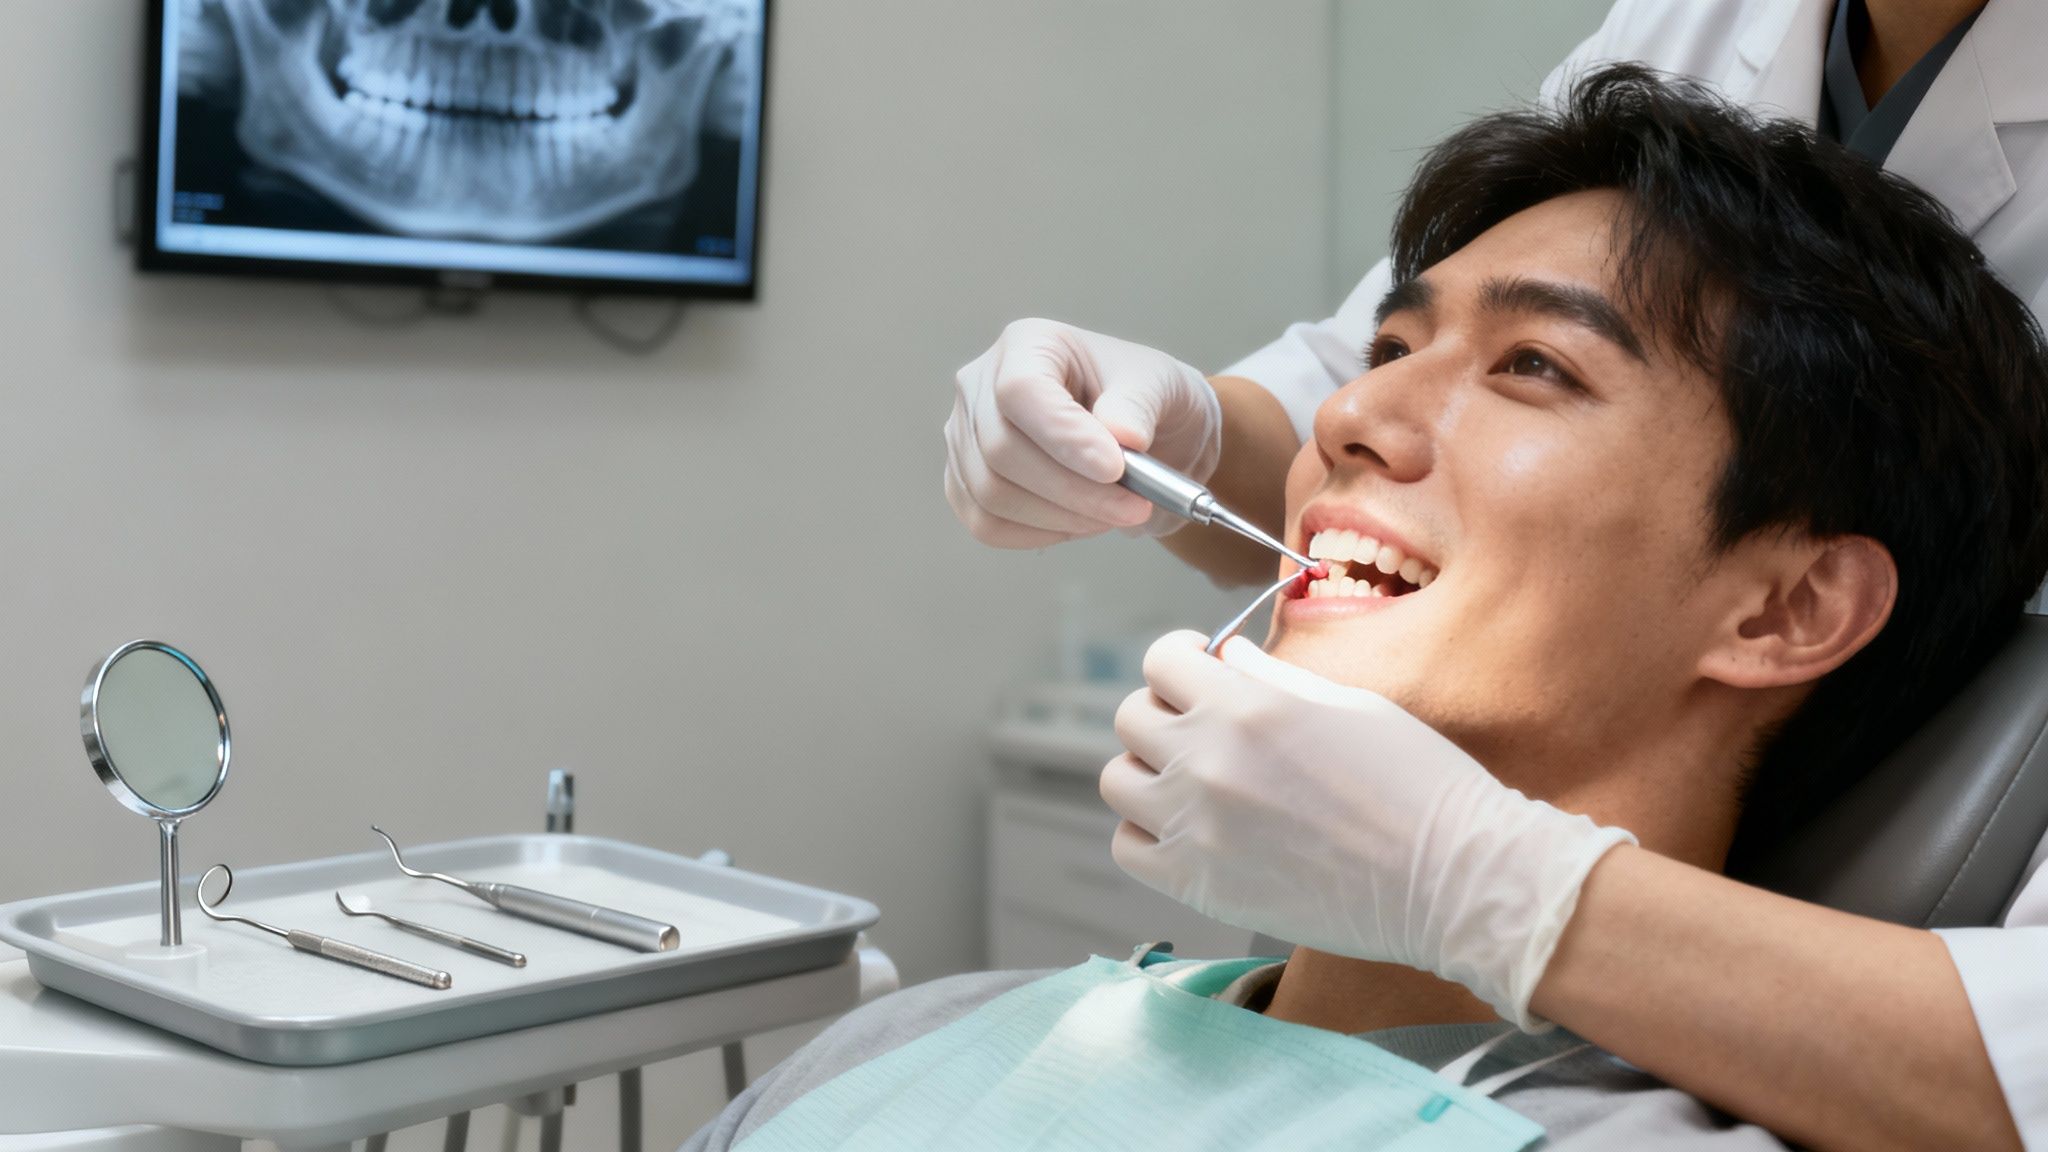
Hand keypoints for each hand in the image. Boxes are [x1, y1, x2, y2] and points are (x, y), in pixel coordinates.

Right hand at [944, 319, 1221, 546]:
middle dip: (1074, 490)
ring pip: (992, 493)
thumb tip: (1122, 435)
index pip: (1020, 390)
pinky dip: (1039, 533)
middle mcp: (981, 384)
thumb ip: (1140, 405)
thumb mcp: (1160, 386)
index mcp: (1027, 344)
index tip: (1115, 469)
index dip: (1064, 437)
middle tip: (1133, 506)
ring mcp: (966, 435)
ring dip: (1062, 517)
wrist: (1138, 436)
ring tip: (1112, 512)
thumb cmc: (1141, 400)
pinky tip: (1079, 521)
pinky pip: (986, 523)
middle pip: (1001, 450)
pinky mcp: (965, 481)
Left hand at [1102, 631, 1634, 1026]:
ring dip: (1148, 771)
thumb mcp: (1348, 704)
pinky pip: (1129, 849)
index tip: (1195, 667)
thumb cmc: (1417, 783)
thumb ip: (1271, 679)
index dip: (1177, 659)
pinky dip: (1147, 834)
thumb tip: (1223, 656)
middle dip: (1162, 711)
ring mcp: (1198, 827)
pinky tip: (1188, 828)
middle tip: (1198, 724)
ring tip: (1190, 778)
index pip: (1160, 662)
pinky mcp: (1201, 886)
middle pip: (1130, 718)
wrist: (1452, 878)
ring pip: (1118, 781)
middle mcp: (1208, 761)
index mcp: (1247, 707)